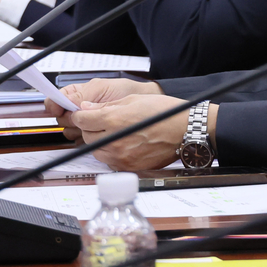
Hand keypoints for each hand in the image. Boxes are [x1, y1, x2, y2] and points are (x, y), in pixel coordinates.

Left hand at [53, 93, 190, 170]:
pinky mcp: (129, 167)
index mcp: (114, 120)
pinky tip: (124, 144)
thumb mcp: (133, 100)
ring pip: (96, 151)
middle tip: (103, 122)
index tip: (84, 114)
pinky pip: (110, 162)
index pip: (82, 120)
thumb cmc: (165, 113)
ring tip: (116, 133)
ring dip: (100, 142)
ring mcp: (121, 157)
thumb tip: (87, 108)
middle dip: (91, 128)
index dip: (81, 115)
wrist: (186, 130)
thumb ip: (106, 106)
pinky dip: (112, 153)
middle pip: (87, 136)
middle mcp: (115, 141)